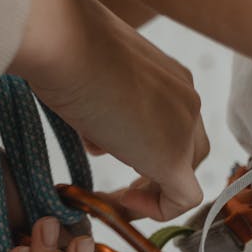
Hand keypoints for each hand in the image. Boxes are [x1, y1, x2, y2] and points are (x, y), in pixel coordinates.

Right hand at [9, 0, 208, 220]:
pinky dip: (157, 210)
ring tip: (114, 195)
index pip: (176, 123)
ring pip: (186, 174)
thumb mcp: (92, 80)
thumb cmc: (67, 49)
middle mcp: (187, 99)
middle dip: (154, 172)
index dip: (148, 146)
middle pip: (188, 151)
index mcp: (172, 76)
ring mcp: (184, 127)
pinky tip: (121, 202)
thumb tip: (99, 137)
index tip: (112, 153)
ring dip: (151, 191)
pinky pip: (183, 199)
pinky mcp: (171, 158)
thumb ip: (106, 108)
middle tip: (121, 185)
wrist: (63, 42)